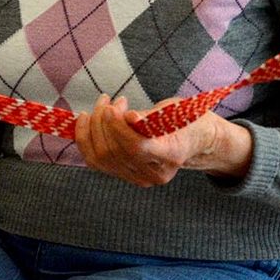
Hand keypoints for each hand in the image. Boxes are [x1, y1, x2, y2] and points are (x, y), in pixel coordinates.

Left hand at [74, 95, 251, 184]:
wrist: (193, 140)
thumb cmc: (186, 120)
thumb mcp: (175, 111)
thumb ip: (150, 117)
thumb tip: (129, 117)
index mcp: (172, 155)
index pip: (137, 147)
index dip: (118, 127)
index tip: (111, 106)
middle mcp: (155, 173)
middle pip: (115, 152)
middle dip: (103, 122)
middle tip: (108, 101)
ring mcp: (139, 178)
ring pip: (101, 158)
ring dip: (93, 128)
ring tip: (102, 106)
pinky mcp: (126, 175)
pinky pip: (97, 162)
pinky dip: (86, 140)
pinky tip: (87, 120)